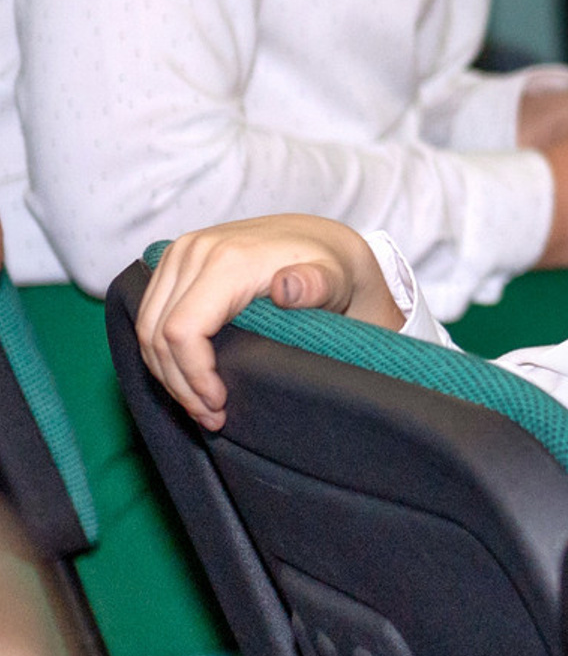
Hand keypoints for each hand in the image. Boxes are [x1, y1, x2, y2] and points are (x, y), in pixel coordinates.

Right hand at [136, 217, 398, 431]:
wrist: (316, 239)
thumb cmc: (328, 266)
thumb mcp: (333, 278)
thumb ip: (316, 285)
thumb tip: (287, 287)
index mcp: (227, 259)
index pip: (183, 330)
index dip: (193, 375)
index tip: (220, 403)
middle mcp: (194, 251)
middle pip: (158, 334)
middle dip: (180, 384)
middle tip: (211, 416)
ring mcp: (178, 254)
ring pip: (147, 328)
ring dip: (167, 374)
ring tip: (202, 405)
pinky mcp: (172, 262)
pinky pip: (150, 315)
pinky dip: (163, 352)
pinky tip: (189, 377)